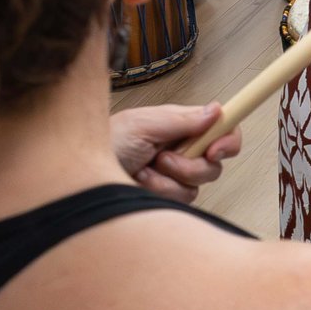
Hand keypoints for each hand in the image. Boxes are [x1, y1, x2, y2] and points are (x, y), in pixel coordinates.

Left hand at [110, 102, 238, 201]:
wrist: (82, 177)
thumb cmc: (104, 142)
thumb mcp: (142, 125)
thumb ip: (181, 120)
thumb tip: (216, 110)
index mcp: (180, 125)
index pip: (221, 127)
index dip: (228, 139)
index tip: (216, 149)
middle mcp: (182, 149)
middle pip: (215, 162)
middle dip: (191, 165)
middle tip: (164, 158)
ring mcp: (175, 174)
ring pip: (198, 184)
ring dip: (169, 179)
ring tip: (144, 169)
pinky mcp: (167, 195)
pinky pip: (182, 199)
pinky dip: (160, 191)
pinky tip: (142, 182)